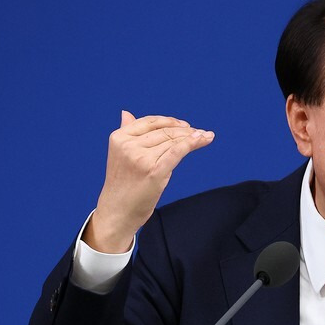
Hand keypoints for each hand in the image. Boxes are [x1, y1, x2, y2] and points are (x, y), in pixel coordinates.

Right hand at [82, 110, 213, 252]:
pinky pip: (177, 151)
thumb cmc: (122, 185)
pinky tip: (203, 139)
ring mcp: (141, 158)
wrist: (117, 211)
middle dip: (186, 131)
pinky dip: (192, 143)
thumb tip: (126, 113)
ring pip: (173, 141)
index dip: (170, 122)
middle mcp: (129, 145)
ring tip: (207, 136)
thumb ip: (127, 134)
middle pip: (164, 131)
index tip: (185, 125)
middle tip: (201, 132)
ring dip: (194, 137)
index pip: (150, 122)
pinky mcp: (154, 171)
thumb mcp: (120, 155)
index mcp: (119, 137)